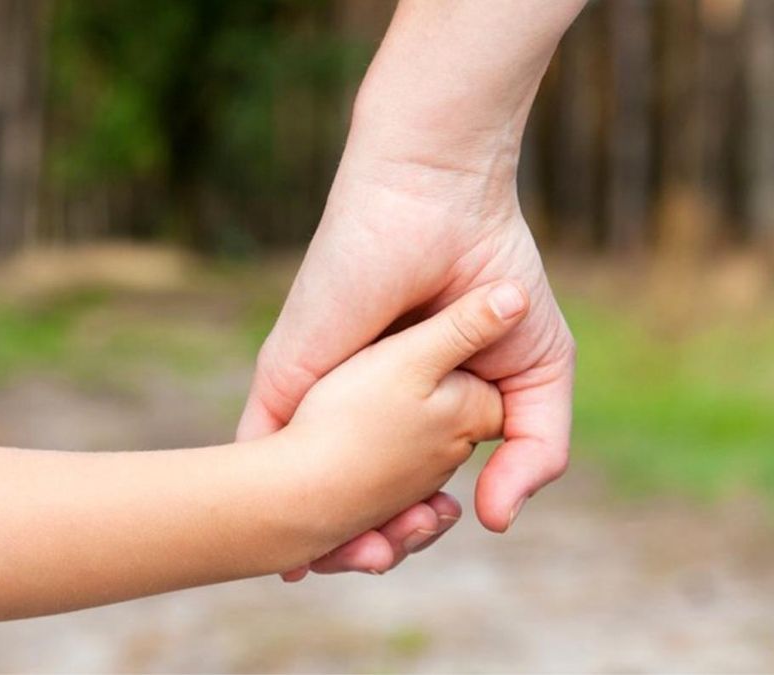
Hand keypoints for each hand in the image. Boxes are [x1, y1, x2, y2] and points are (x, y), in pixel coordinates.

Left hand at [240, 123, 575, 579]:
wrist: (440, 204)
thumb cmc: (492, 276)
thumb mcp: (537, 375)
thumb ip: (533, 450)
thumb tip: (496, 521)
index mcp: (410, 410)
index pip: (404, 492)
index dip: (413, 528)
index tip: (428, 534)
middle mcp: (357, 408)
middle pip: (349, 499)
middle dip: (362, 543)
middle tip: (379, 559)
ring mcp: (317, 395)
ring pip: (301, 489)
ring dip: (315, 535)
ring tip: (350, 557)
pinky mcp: (283, 379)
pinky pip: (260, 453)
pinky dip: (267, 501)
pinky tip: (276, 540)